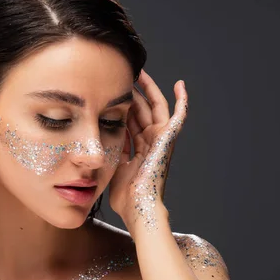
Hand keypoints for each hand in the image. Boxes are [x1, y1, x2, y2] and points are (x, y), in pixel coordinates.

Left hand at [108, 70, 187, 232]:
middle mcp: (150, 142)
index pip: (130, 120)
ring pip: (155, 107)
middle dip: (133, 92)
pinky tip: (180, 84)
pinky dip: (182, 101)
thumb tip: (97, 139)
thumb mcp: (112, 167)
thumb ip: (110, 151)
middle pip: (142, 110)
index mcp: (137, 149)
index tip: (111, 90)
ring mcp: (160, 140)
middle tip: (123, 74)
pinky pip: (179, 116)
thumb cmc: (125, 196)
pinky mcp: (168, 140)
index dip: (122, 105)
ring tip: (139, 71)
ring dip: (148, 90)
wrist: (138, 208)